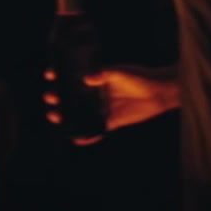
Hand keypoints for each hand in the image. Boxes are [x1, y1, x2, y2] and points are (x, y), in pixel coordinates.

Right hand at [43, 65, 176, 144]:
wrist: (160, 92)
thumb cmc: (141, 77)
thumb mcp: (122, 73)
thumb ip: (104, 75)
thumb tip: (86, 78)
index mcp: (98, 80)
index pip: (75, 78)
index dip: (61, 77)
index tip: (50, 75)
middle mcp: (98, 94)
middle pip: (74, 98)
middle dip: (59, 97)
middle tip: (50, 97)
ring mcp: (104, 108)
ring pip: (81, 114)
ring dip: (67, 116)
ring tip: (54, 116)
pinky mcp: (113, 121)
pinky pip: (97, 130)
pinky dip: (87, 136)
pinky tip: (75, 138)